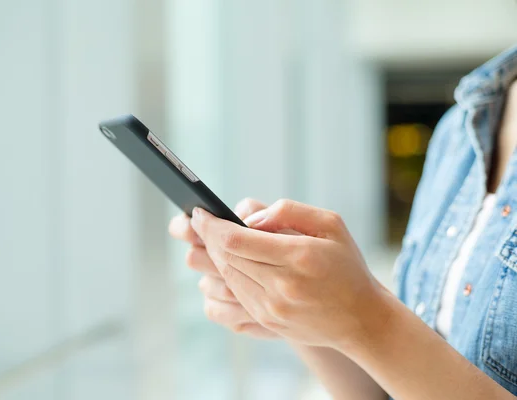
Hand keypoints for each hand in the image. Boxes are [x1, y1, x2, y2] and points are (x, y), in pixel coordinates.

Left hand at [189, 199, 389, 348]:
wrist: (361, 318)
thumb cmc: (346, 265)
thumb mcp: (330, 224)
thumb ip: (287, 211)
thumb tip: (246, 218)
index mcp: (298, 256)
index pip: (236, 240)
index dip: (211, 225)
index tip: (199, 212)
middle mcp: (282, 286)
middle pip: (224, 257)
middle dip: (205, 237)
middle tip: (198, 222)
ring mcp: (272, 309)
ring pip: (223, 277)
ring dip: (212, 257)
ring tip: (212, 240)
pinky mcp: (266, 322)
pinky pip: (229, 298)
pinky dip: (221, 278)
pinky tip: (224, 265)